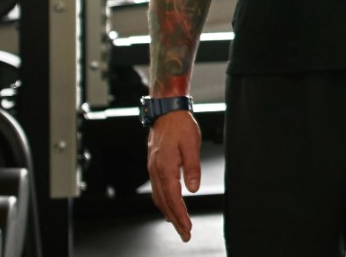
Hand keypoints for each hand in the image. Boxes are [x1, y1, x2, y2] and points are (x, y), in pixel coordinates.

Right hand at [147, 110, 201, 241]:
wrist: (166, 111)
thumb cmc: (180, 126)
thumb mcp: (192, 144)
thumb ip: (193, 167)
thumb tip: (193, 188)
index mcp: (165, 167)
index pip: (173, 198)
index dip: (180, 215)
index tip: (187, 228)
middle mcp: (155, 171)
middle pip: (164, 202)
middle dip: (175, 220)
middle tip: (185, 235)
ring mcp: (152, 169)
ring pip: (159, 198)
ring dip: (168, 214)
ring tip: (179, 226)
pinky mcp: (154, 166)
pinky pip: (157, 190)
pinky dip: (163, 203)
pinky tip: (169, 207)